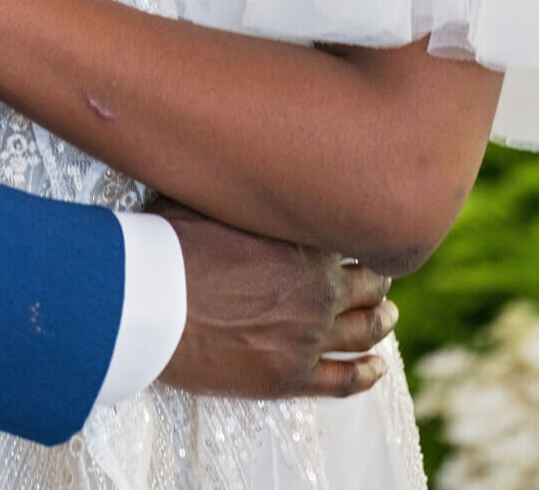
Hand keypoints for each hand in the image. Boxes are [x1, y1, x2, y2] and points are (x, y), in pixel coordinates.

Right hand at [154, 199, 394, 399]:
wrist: (151, 303)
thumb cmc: (172, 243)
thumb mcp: (209, 198)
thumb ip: (239, 190)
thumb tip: (233, 158)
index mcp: (306, 241)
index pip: (351, 237)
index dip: (356, 235)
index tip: (356, 232)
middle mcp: (320, 288)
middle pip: (369, 283)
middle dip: (378, 279)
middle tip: (381, 278)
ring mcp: (308, 336)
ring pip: (365, 329)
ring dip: (381, 320)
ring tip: (388, 315)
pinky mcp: (290, 377)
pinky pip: (344, 380)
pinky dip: (366, 373)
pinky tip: (377, 367)